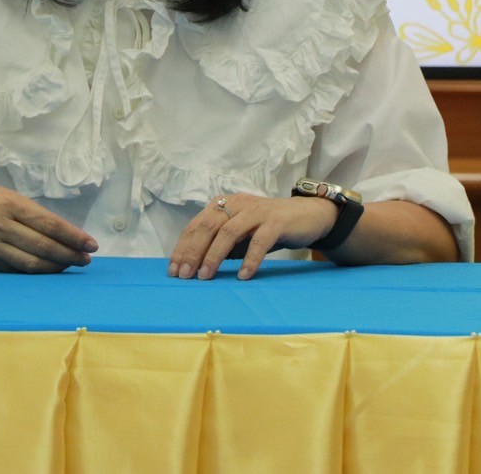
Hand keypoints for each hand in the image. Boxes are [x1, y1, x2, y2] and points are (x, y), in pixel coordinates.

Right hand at [0, 180, 97, 272]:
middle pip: (43, 246)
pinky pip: (13, 270)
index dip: (73, 236)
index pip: (49, 224)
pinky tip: (45, 270)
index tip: (90, 244)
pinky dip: (33, 272)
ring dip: (55, 267)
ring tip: (70, 266)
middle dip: (69, 255)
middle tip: (86, 260)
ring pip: (30, 264)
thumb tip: (60, 232)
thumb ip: (27, 212)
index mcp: (8, 203)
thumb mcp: (2, 194)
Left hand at [167, 193, 336, 281]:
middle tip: (184, 276)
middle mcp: (237, 203)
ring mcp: (257, 211)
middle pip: (208, 227)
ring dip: (214, 256)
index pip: (196, 225)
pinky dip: (249, 259)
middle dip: (193, 252)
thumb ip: (221, 244)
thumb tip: (196, 267)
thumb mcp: (240, 234)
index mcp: (224, 204)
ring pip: (229, 232)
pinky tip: (243, 276)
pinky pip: (259, 241)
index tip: (173, 270)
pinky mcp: (276, 221)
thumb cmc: (268, 228)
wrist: (307, 215)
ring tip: (206, 277)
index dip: (183, 248)